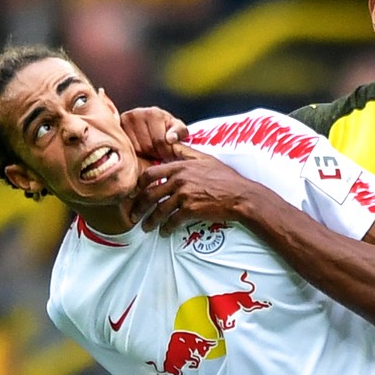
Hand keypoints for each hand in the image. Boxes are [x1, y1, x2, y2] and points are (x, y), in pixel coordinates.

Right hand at [120, 106, 188, 160]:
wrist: (151, 123)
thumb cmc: (167, 128)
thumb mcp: (178, 129)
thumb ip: (179, 132)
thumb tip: (171, 139)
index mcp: (154, 113)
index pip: (160, 141)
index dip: (166, 152)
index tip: (169, 154)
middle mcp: (137, 113)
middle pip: (147, 146)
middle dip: (156, 154)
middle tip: (159, 154)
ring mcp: (124, 121)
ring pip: (136, 149)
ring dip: (146, 155)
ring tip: (151, 151)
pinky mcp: (117, 128)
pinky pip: (127, 149)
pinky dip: (135, 153)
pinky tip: (141, 150)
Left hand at [129, 144, 258, 234]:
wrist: (240, 195)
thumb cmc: (225, 177)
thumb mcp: (205, 158)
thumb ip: (186, 151)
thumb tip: (173, 142)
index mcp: (180, 167)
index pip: (150, 174)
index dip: (139, 185)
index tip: (136, 193)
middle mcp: (178, 180)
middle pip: (149, 194)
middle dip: (139, 207)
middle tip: (134, 215)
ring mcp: (183, 195)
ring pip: (158, 210)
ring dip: (150, 221)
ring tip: (146, 227)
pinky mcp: (190, 210)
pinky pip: (171, 221)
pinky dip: (166, 228)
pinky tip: (164, 232)